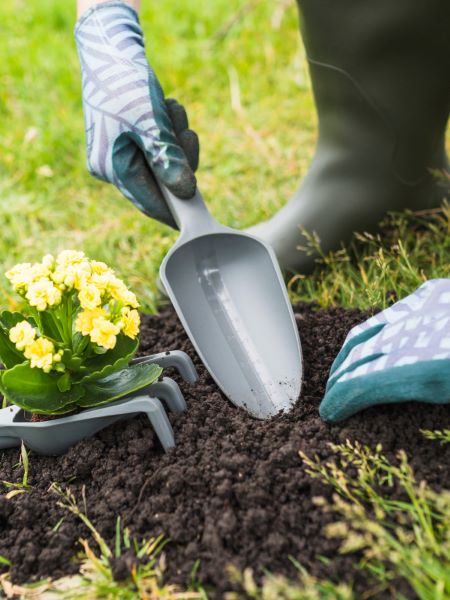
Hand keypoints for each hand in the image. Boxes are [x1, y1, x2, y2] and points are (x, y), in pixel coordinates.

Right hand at [75, 1, 198, 226]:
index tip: (198, 218)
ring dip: (176, 141)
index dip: (175, 212)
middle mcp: (114, 166)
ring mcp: (122, 153)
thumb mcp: (150, 125)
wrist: (111, 49)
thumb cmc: (126, 85)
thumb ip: (168, 161)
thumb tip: (186, 192)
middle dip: (178, 159)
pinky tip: (167, 109)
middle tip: (185, 133)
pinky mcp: (132, 141)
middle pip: (160, 183)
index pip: (149, 203)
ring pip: (164, 164)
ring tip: (170, 111)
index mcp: (112, 169)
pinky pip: (160, 148)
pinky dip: (170, 132)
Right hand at [320, 279, 449, 421]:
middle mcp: (422, 332)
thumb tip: (381, 410)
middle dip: (339, 378)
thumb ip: (424, 393)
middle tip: (329, 398)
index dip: (342, 398)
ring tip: (340, 373)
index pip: (367, 381)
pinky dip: (374, 330)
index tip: (329, 412)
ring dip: (349, 353)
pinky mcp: (435, 294)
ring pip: (370, 330)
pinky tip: (371, 342)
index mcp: (434, 367)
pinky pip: (393, 312)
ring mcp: (428, 307)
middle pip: (362, 355)